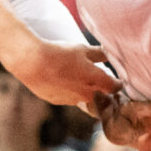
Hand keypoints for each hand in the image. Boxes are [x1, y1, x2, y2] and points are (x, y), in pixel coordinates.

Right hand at [6, 37, 121, 109]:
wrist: (32, 63)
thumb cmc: (59, 54)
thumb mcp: (82, 49)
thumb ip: (99, 54)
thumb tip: (110, 53)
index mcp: (96, 81)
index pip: (116, 87)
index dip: (118, 83)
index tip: (117, 79)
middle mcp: (87, 95)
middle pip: (101, 96)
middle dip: (101, 88)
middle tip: (96, 77)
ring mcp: (72, 100)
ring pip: (84, 98)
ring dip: (83, 90)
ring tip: (74, 75)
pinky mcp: (58, 101)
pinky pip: (68, 98)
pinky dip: (68, 91)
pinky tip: (60, 79)